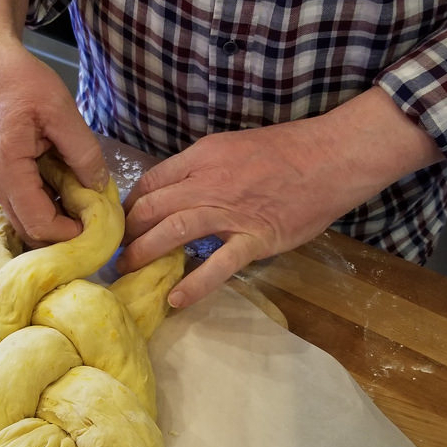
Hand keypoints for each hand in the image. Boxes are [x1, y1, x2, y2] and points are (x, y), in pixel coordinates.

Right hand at [0, 0, 106, 246]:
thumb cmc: (19, 79)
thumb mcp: (60, 110)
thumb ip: (83, 152)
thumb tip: (99, 187)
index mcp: (7, 170)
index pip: (39, 224)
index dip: (69, 234)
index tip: (97, 225)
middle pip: (29, 229)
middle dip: (62, 233)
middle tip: (94, 221)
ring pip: (24, 217)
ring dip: (54, 218)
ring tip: (83, 205)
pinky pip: (20, 201)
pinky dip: (44, 203)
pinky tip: (65, 189)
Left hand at [118, 87, 442, 306]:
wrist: (332, 157)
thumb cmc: (286, 151)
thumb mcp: (232, 147)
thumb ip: (202, 169)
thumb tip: (175, 193)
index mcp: (201, 157)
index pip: (150, 182)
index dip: (129, 206)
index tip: (122, 224)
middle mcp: (208, 182)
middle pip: (152, 207)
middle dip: (126, 232)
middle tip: (114, 253)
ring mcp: (231, 212)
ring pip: (174, 230)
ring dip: (144, 253)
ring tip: (127, 272)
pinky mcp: (256, 238)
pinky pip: (219, 264)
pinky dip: (195, 283)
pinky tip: (176, 299)